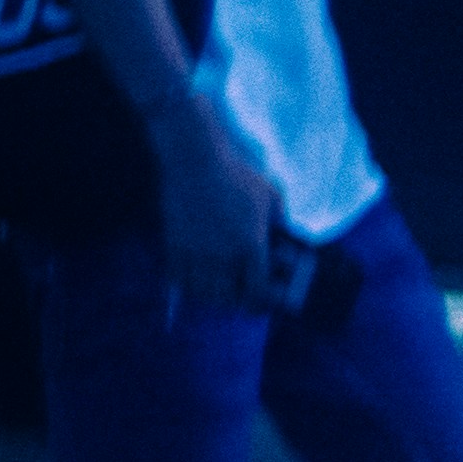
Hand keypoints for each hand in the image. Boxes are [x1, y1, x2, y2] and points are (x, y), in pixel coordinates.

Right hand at [152, 91, 276, 313]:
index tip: (263, 301)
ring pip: (201, 291)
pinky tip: (194, 280)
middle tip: (240, 296)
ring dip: (211, 295)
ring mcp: (195, 251)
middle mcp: (222, 254)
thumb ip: (281, 221)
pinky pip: (177, 277)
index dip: (260, 302)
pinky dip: (186, 285)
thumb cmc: (238, 175)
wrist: (195, 159)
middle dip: (236, 301)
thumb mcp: (271, 197)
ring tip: (218, 290)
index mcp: (250, 246)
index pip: (256, 291)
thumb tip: (287, 237)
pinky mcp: (174, 242)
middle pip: (227, 298)